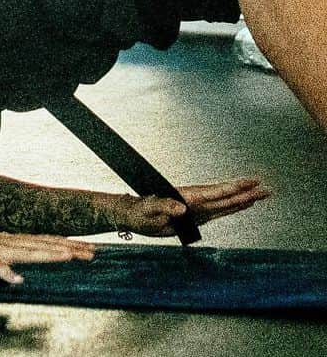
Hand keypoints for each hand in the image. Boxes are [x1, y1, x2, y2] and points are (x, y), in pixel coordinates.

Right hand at [0, 232, 94, 284]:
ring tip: (65, 256)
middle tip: (90, 252)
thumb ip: (20, 257)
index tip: (89, 248)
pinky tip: (16, 279)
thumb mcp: (3, 255)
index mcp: (15, 241)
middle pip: (43, 244)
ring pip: (25, 252)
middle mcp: (9, 242)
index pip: (46, 241)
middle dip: (67, 248)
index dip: (68, 244)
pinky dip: (5, 272)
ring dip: (46, 254)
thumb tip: (38, 262)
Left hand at [114, 178, 269, 236]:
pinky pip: (219, 211)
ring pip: (226, 203)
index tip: (250, 184)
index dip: (234, 188)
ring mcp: (198, 207)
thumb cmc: (140, 212)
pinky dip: (233, 207)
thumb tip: (181, 209)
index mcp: (188, 197)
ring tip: (260, 194)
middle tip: (265, 188)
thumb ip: (165, 206)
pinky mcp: (197, 215)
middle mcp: (196, 201)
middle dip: (246, 192)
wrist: (134, 215)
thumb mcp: (150, 210)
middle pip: (226, 195)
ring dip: (243, 199)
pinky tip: (241, 205)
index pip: (216, 192)